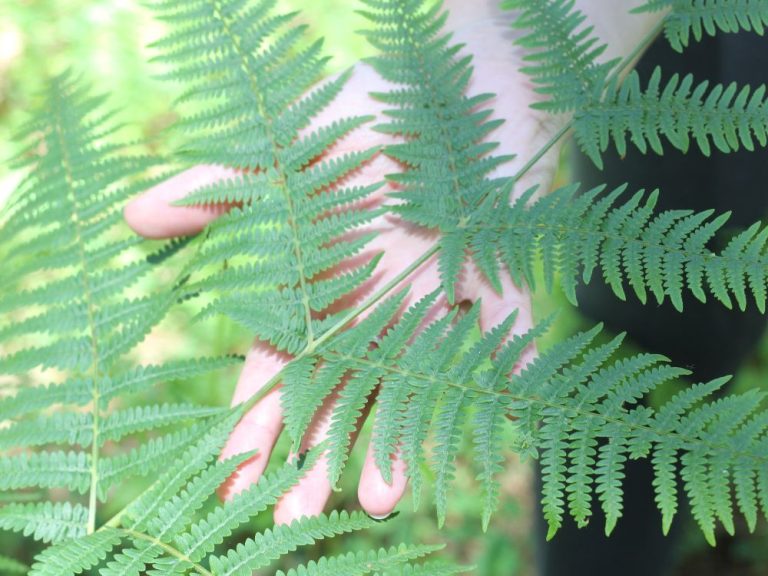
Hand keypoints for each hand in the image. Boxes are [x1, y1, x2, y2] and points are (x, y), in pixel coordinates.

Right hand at [124, 4, 562, 523]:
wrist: (448, 97)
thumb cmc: (360, 126)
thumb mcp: (282, 160)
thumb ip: (218, 191)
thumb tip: (132, 215)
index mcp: (318, 294)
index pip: (278, 373)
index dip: (254, 423)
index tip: (232, 476)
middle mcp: (370, 315)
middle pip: (337, 399)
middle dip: (312, 456)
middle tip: (290, 515)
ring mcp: (431, 311)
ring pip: (406, 391)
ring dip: (391, 441)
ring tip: (373, 498)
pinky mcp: (492, 296)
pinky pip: (495, 346)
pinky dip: (493, 381)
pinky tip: (480, 431)